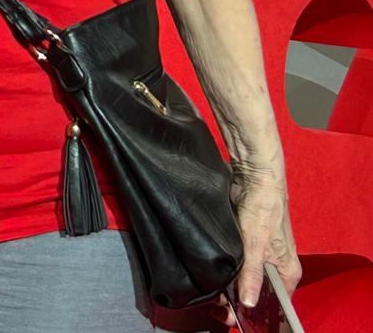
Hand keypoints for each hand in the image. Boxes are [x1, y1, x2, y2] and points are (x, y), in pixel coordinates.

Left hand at [224, 159, 299, 325]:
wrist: (256, 179)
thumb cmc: (264, 210)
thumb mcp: (256, 245)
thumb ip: (252, 275)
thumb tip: (248, 302)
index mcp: (287, 273)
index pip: (274, 305)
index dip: (254, 314)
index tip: (232, 318)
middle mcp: (276, 268)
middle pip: (257, 294)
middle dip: (238, 302)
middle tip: (216, 307)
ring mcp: (261, 257)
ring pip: (245, 280)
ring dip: (229, 287)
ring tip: (212, 294)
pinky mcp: (246, 245)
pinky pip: (236, 266)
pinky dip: (226, 272)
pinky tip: (212, 276)